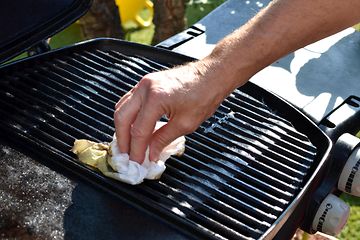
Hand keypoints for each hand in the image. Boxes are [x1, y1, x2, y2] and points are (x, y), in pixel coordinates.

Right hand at [114, 59, 238, 162]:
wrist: (212, 75)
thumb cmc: (204, 94)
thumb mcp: (186, 123)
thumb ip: (163, 139)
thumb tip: (151, 153)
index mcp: (155, 98)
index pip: (139, 130)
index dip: (136, 149)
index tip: (137, 162)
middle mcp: (146, 88)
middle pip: (122, 117)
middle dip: (122, 139)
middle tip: (126, 155)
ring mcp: (144, 83)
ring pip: (122, 107)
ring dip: (123, 127)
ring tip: (128, 144)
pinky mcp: (147, 83)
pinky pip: (130, 101)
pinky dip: (129, 116)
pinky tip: (134, 127)